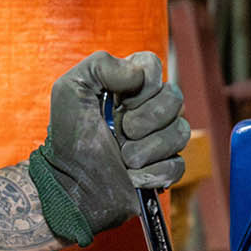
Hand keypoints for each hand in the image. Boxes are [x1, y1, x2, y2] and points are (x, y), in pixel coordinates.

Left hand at [29, 51, 189, 243]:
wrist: (71, 185)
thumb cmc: (70, 137)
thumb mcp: (71, 90)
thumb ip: (100, 65)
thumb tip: (139, 74)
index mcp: (129, 86)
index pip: (153, 66)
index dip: (142, 84)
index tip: (119, 101)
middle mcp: (150, 109)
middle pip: (175, 98)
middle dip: (145, 119)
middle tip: (120, 132)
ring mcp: (161, 140)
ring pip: (181, 132)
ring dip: (147, 148)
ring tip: (123, 157)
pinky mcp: (166, 169)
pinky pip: (178, 164)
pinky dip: (153, 172)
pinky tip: (132, 176)